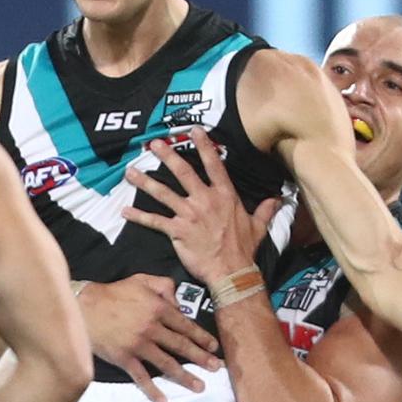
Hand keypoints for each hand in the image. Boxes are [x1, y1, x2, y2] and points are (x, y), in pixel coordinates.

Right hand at [77, 274, 221, 401]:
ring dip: (185, 377)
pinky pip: (142, 377)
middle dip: (201, 358)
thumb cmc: (114, 293)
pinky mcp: (124, 359)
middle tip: (216, 368)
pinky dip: (152, 390)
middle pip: (181, 346)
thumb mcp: (141, 280)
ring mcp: (139, 345)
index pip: (186, 325)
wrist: (84, 307)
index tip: (214, 347)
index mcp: (158, 308)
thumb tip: (179, 303)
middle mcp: (152, 328)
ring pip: (167, 364)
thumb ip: (164, 286)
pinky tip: (163, 400)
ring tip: (200, 387)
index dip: (202, 337)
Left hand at [122, 126, 281, 283]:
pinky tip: (124, 211)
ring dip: (145, 182)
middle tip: (153, 143)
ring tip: (130, 171)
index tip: (194, 130)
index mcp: (224, 195)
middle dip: (167, 156)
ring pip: (162, 193)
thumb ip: (265, 210)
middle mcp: (204, 200)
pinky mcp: (177, 230)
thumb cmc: (244, 249)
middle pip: (182, 172)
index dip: (204, 145)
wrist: (232, 271)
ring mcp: (189, 214)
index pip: (213, 164)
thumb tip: (277, 200)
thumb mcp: (258, 226)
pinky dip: (138, 216)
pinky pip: (154, 221)